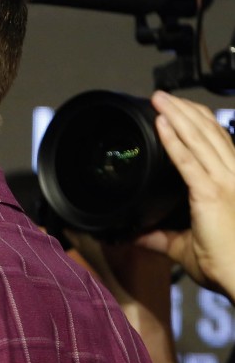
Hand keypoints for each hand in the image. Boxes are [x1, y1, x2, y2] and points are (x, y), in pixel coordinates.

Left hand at [135, 91, 234, 300]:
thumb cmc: (229, 266)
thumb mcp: (190, 248)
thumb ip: (164, 238)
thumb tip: (138, 235)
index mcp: (233, 184)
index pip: (219, 144)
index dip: (200, 124)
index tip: (182, 111)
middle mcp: (234, 177)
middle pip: (210, 133)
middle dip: (186, 111)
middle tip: (163, 96)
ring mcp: (225, 183)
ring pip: (200, 139)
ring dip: (177, 115)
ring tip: (159, 99)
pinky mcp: (211, 194)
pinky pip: (187, 161)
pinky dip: (173, 140)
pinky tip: (162, 123)